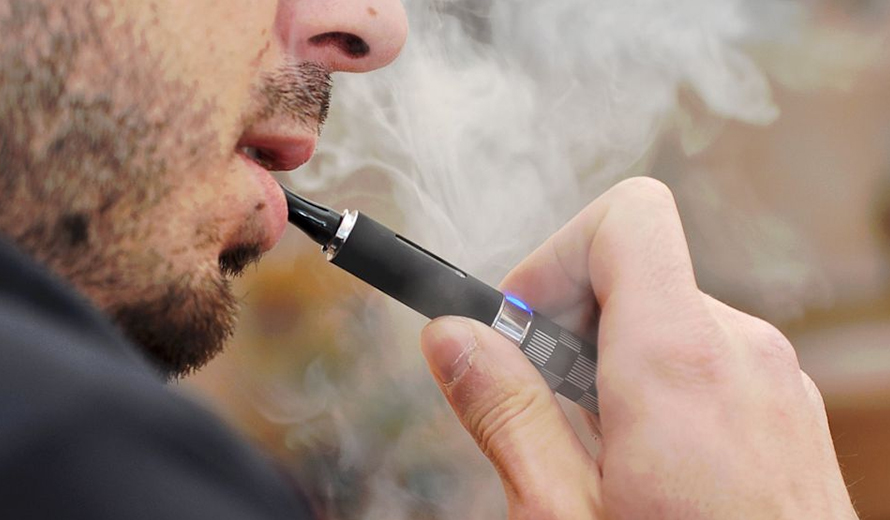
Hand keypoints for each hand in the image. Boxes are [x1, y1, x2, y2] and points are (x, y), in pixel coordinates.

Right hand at [420, 177, 857, 519]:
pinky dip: (654, 386)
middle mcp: (740, 351)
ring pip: (663, 317)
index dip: (557, 257)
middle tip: (541, 410)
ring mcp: (771, 379)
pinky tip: (643, 468)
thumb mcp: (565, 517)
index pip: (627, 218)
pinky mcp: (782, 407)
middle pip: (634, 270)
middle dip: (568, 324)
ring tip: (594, 457)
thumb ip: (506, 412)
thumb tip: (450, 336)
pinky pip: (702, 357)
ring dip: (606, 363)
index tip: (520, 330)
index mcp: (680, 363)